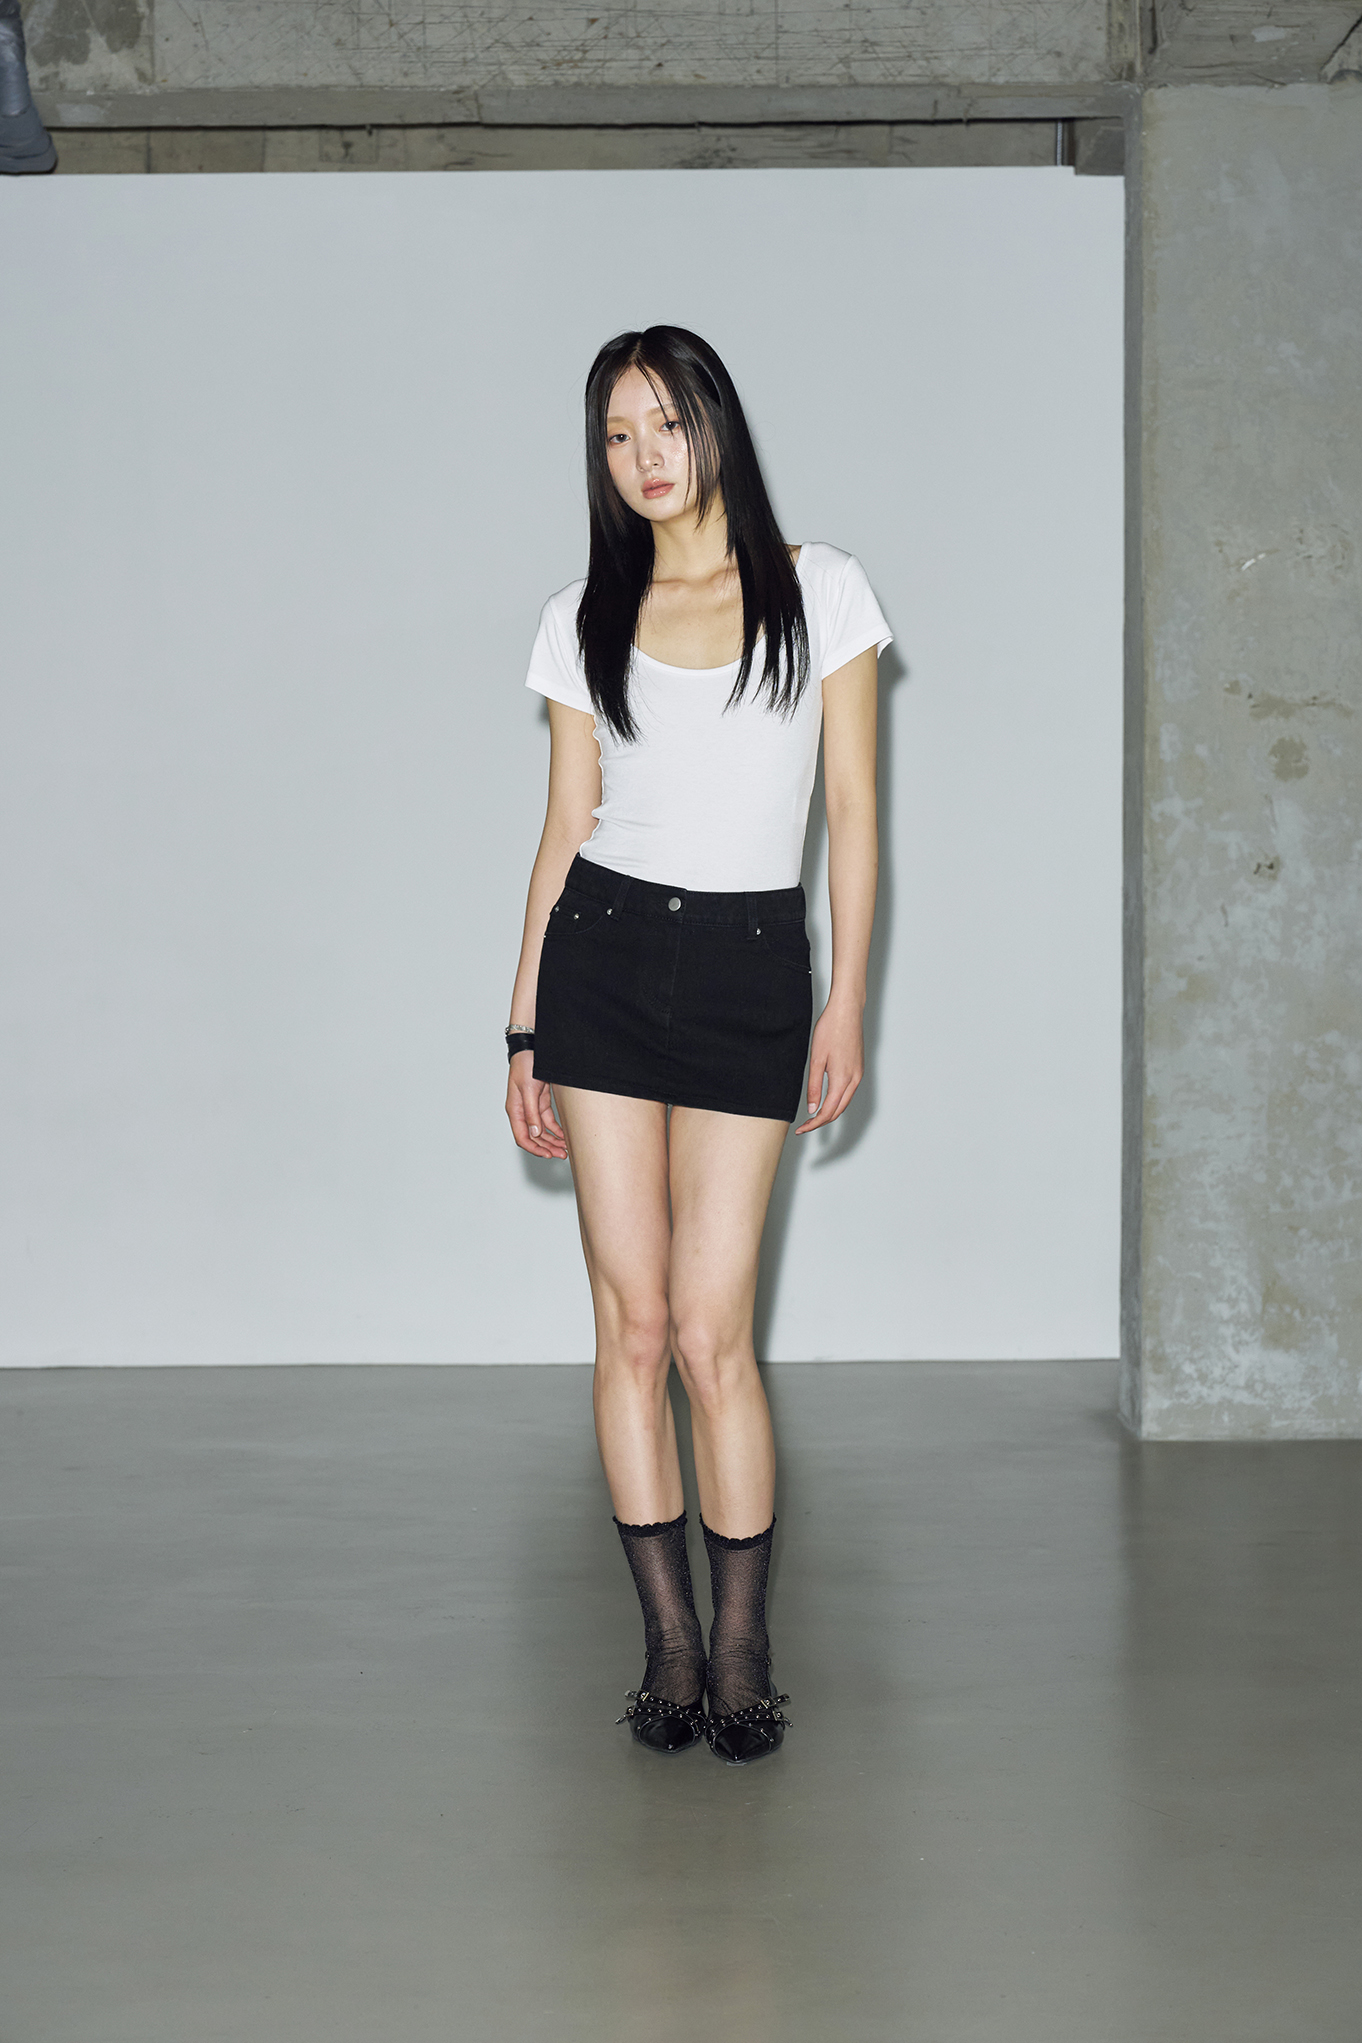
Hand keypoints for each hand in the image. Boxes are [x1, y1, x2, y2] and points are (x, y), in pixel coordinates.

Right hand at [506, 1051, 567, 1158]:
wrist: (532, 1049)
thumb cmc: (525, 1065)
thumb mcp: (529, 1090)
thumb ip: (531, 1112)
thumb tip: (534, 1133)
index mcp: (514, 1110)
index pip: (522, 1137)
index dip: (534, 1149)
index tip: (548, 1155)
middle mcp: (522, 1111)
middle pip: (534, 1137)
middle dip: (547, 1147)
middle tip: (561, 1154)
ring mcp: (532, 1107)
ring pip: (542, 1131)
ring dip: (553, 1141)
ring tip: (565, 1148)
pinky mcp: (541, 1102)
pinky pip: (548, 1121)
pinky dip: (556, 1130)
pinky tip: (564, 1136)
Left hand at [795, 999, 863, 1133]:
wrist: (847, 1011)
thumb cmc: (830, 1030)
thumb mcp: (816, 1060)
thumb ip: (814, 1087)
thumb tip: (812, 1109)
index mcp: (842, 1080)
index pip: (828, 1112)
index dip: (813, 1124)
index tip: (801, 1129)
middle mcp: (854, 1080)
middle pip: (838, 1111)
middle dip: (821, 1121)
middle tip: (804, 1125)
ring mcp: (858, 1074)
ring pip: (844, 1102)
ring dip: (830, 1112)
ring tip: (813, 1115)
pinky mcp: (858, 1068)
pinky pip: (848, 1091)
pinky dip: (837, 1101)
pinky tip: (826, 1099)